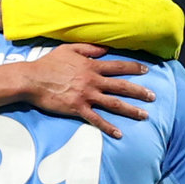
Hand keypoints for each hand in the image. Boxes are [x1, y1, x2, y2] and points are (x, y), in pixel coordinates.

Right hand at [3, 44, 154, 138]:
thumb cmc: (48, 64)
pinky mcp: (78, 108)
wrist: (31, 79)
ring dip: (132, 110)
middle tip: (153, 96)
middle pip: (122, 86)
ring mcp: (86, 95)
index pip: (118, 67)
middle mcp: (92, 81)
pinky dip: (109, 127)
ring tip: (145, 115)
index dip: (134, 68)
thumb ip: (88, 49)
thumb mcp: (68, 49)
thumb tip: (104, 49)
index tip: (146, 70)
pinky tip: (120, 134)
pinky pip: (97, 119)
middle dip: (140, 91)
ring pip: (114, 103)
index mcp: (91, 67)